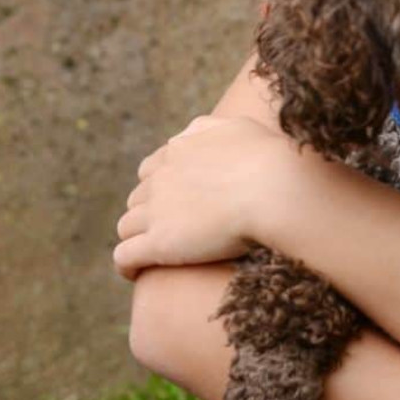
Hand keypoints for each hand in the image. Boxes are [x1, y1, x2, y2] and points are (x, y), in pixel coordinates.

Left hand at [113, 114, 294, 279]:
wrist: (274, 189)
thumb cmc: (268, 158)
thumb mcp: (237, 127)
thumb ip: (208, 128)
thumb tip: (190, 134)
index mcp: (179, 150)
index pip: (151, 169)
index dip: (160, 185)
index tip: (176, 199)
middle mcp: (161, 178)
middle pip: (138, 198)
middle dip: (149, 212)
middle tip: (172, 228)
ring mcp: (156, 211)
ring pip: (127, 226)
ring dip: (138, 237)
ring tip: (152, 253)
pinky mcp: (159, 243)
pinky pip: (125, 256)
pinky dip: (127, 264)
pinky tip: (136, 272)